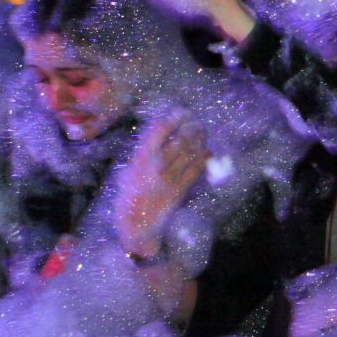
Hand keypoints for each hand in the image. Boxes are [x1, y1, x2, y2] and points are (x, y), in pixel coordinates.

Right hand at [113, 113, 207, 260]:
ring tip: (202, 133)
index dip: (173, 117)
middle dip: (192, 127)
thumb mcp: (128, 171)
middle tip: (196, 122)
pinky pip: (197, 169)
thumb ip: (143, 155)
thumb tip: (159, 138)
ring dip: (200, 140)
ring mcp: (172, 177)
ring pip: (191, 152)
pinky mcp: (182, 189)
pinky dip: (204, 158)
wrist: (136, 224)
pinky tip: (208, 152)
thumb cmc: (128, 197)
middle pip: (181, 139)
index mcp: (141, 158)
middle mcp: (158, 165)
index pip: (160, 130)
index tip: (181, 112)